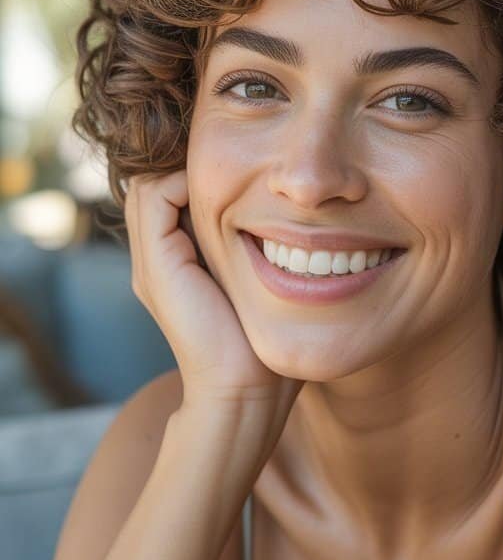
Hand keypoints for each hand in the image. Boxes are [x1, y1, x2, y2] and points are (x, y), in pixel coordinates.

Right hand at [124, 168, 303, 425]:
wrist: (245, 391)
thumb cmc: (264, 346)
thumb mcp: (259, 285)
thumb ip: (257, 253)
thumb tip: (294, 220)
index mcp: (175, 263)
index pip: (170, 194)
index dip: (200, 175)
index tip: (247, 174)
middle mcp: (156, 260)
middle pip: (155, 185)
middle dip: (191, 168)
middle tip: (239, 168)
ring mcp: (151, 264)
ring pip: (150, 186)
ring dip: (188, 172)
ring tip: (232, 179)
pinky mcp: (157, 266)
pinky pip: (155, 200)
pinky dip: (184, 183)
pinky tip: (226, 196)